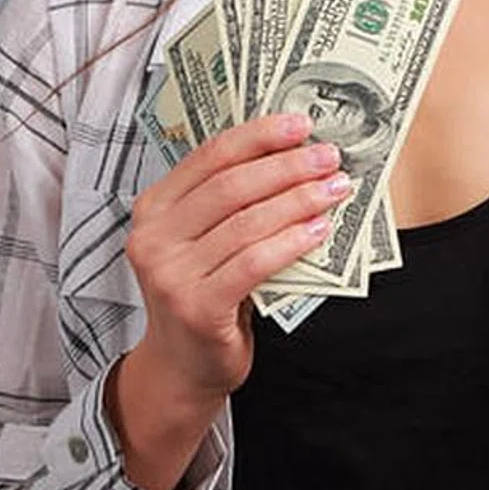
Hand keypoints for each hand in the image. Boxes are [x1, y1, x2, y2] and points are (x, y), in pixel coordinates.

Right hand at [122, 111, 349, 403]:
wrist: (183, 366)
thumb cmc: (202, 293)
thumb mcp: (202, 240)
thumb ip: (229, 202)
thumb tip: (292, 153)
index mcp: (154, 208)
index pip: (210, 156)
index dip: (258, 135)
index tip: (299, 124)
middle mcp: (153, 237)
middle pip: (231, 185)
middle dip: (287, 166)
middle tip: (327, 156)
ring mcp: (170, 274)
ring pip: (247, 222)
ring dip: (299, 200)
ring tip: (334, 188)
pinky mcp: (197, 307)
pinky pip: (253, 262)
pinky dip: (291, 242)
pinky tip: (319, 229)